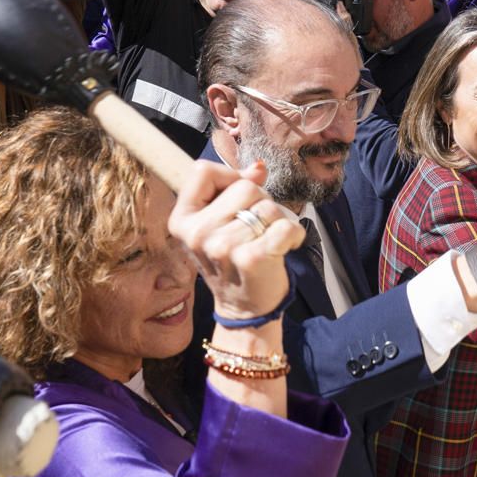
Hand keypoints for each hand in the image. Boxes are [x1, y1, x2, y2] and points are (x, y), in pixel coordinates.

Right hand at [169, 160, 300, 320]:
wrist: (243, 309)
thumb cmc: (232, 261)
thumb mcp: (219, 225)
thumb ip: (234, 190)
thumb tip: (257, 167)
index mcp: (182, 220)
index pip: (202, 171)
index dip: (228, 176)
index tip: (239, 197)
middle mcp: (197, 233)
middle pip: (244, 187)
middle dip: (260, 202)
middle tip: (257, 228)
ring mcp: (222, 247)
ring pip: (268, 207)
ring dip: (278, 220)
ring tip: (269, 240)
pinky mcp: (251, 258)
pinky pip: (285, 226)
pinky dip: (294, 233)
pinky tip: (286, 246)